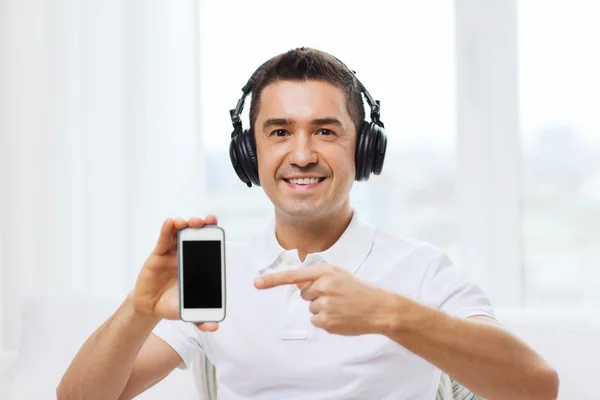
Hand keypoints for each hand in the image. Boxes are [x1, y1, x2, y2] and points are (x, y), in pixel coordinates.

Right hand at [131, 216, 218, 331]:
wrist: (150, 306)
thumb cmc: (172, 305)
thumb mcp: (187, 312)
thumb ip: (200, 319)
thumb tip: (215, 327)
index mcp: (198, 265)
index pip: (207, 246)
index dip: (212, 234)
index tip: (216, 225)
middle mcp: (186, 255)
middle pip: (194, 235)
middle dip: (201, 226)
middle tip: (205, 221)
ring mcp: (172, 253)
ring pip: (179, 234)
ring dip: (184, 225)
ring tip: (187, 222)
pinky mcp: (158, 255)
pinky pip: (163, 240)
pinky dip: (166, 230)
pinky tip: (170, 222)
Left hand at [255, 264, 395, 335]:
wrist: (379, 308)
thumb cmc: (358, 290)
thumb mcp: (339, 274)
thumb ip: (318, 276)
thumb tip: (299, 283)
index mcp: (325, 272)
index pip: (294, 276)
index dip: (273, 280)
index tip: (257, 283)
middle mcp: (323, 287)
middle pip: (304, 294)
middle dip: (316, 296)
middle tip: (336, 296)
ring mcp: (325, 305)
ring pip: (310, 308)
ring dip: (322, 309)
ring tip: (341, 306)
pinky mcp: (326, 321)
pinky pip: (316, 321)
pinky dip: (325, 320)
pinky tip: (340, 316)